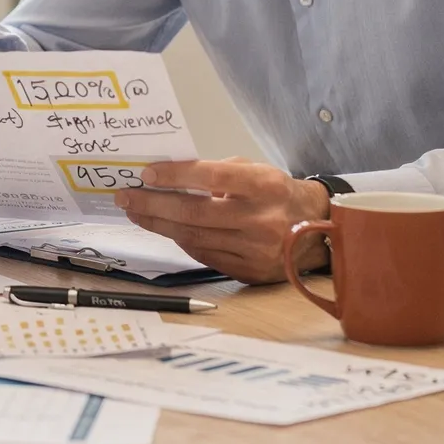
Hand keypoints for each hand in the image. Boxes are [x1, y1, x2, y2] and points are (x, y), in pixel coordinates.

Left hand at [115, 158, 332, 283]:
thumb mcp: (255, 170)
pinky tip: (166, 230)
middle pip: (195, 213)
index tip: (146, 173)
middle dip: (153, 205)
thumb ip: (216, 172)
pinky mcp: (251, 272)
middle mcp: (262, 220)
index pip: (211, 177)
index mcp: (265, 186)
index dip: (175, 175)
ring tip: (137, 213)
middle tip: (126, 197)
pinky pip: (204, 255)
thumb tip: (169, 177)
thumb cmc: (276, 193)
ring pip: (194, 237)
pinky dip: (182, 241)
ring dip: (159, 225)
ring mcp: (257, 250)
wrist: (318, 230)